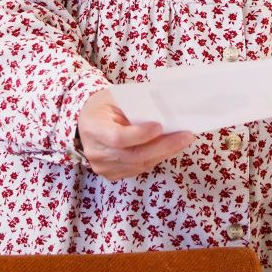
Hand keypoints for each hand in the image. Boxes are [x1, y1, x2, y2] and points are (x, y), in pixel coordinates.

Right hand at [76, 89, 194, 179]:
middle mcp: (96, 152)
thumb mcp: (114, 98)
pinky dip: (156, 158)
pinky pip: (138, 168)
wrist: (84, 122)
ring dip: (164, 152)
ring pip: (139, 164)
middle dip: (164, 146)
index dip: (140, 135)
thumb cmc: (102, 106)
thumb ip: (136, 105)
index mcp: (93, 128)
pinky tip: (168, 148)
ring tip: (183, 140)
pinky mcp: (112, 174)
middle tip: (186, 136)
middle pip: (133, 155)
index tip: (160, 126)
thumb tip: (166, 111)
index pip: (118, 138)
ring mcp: (103, 167)